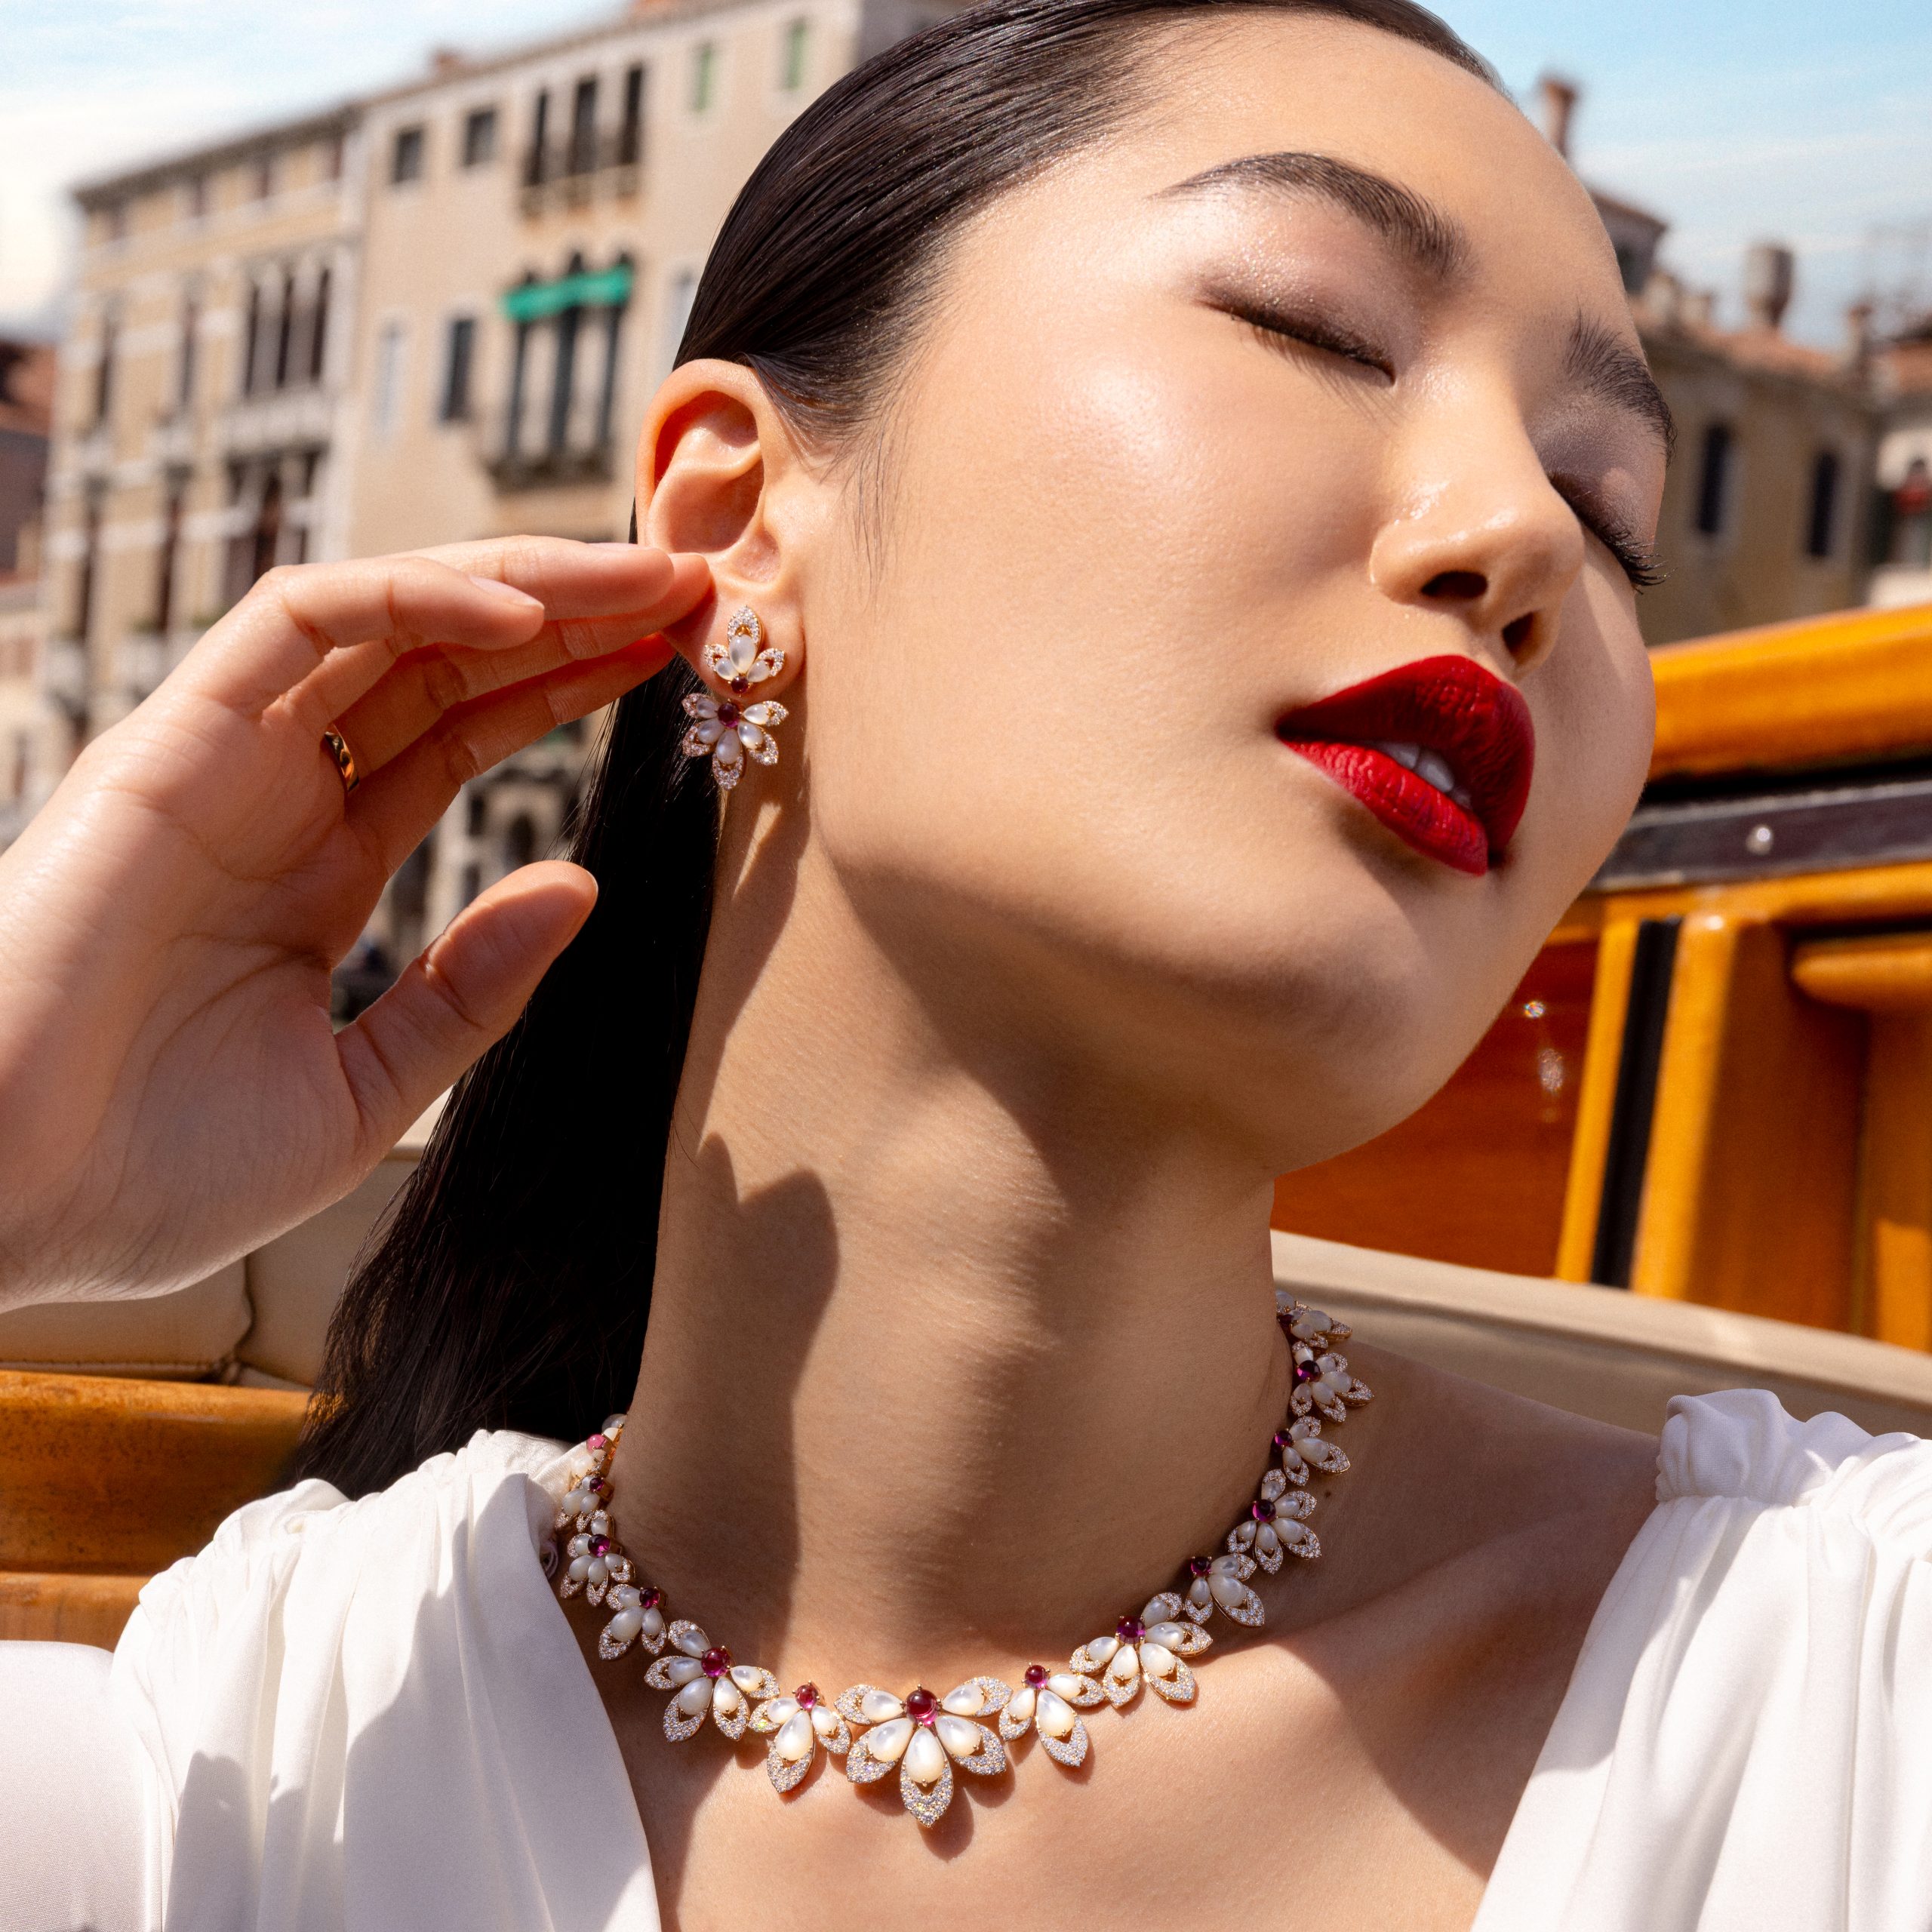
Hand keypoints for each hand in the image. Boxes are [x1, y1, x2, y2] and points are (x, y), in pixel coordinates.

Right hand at [0, 537, 709, 1310]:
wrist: (3, 1204)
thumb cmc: (153, 1172)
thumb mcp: (362, 1092)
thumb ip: (469, 993)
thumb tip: (580, 889)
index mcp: (318, 870)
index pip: (459, 738)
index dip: (561, 690)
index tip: (666, 663)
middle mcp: (275, 797)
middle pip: (440, 662)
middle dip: (567, 614)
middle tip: (688, 585)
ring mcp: (221, 761)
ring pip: (388, 619)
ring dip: (519, 583)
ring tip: (643, 575)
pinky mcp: (166, 742)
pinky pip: (298, 625)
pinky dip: (412, 599)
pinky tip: (527, 616)